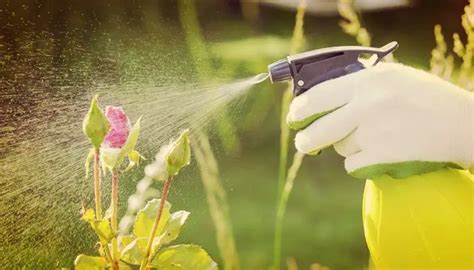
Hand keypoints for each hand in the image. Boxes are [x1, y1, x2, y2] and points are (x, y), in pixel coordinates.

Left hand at [287, 63, 473, 178]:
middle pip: (319, 128)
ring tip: (371, 138)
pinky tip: (378, 152)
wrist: (463, 124)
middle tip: (303, 143)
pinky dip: (359, 162)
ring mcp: (374, 131)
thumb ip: (359, 84)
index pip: (319, 94)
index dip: (300, 108)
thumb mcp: (393, 78)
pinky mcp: (382, 156)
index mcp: (368, 80)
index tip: (293, 116)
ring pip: (339, 147)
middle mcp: (367, 104)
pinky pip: (352, 164)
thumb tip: (322, 96)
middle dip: (305, 139)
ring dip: (346, 146)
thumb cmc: (427, 98)